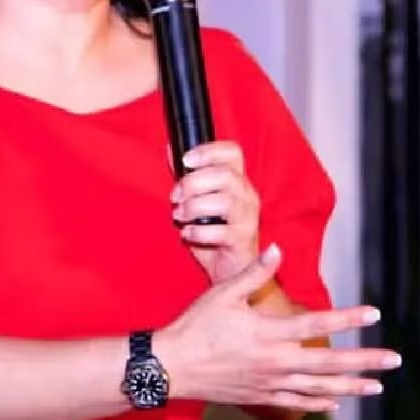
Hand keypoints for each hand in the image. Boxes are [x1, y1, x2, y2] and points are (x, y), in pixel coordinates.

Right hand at [155, 245, 401, 413]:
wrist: (172, 366)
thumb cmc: (196, 326)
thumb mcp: (223, 293)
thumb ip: (254, 272)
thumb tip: (278, 248)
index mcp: (267, 332)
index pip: (316, 322)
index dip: (348, 318)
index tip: (374, 313)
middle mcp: (275, 361)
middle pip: (329, 362)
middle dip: (365, 360)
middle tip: (394, 359)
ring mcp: (270, 383)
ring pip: (320, 388)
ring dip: (351, 386)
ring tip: (376, 385)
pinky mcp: (261, 397)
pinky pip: (297, 403)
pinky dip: (320, 403)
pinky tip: (337, 402)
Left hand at [171, 141, 259, 281]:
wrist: (230, 270)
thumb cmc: (214, 233)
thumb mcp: (199, 200)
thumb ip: (188, 176)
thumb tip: (171, 149)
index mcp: (238, 181)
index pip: (233, 152)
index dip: (209, 151)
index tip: (186, 160)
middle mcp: (247, 196)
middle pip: (225, 175)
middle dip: (193, 183)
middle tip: (175, 197)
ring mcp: (248, 218)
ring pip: (224, 201)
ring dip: (194, 206)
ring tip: (180, 215)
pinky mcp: (242, 241)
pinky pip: (222, 232)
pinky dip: (198, 231)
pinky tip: (187, 233)